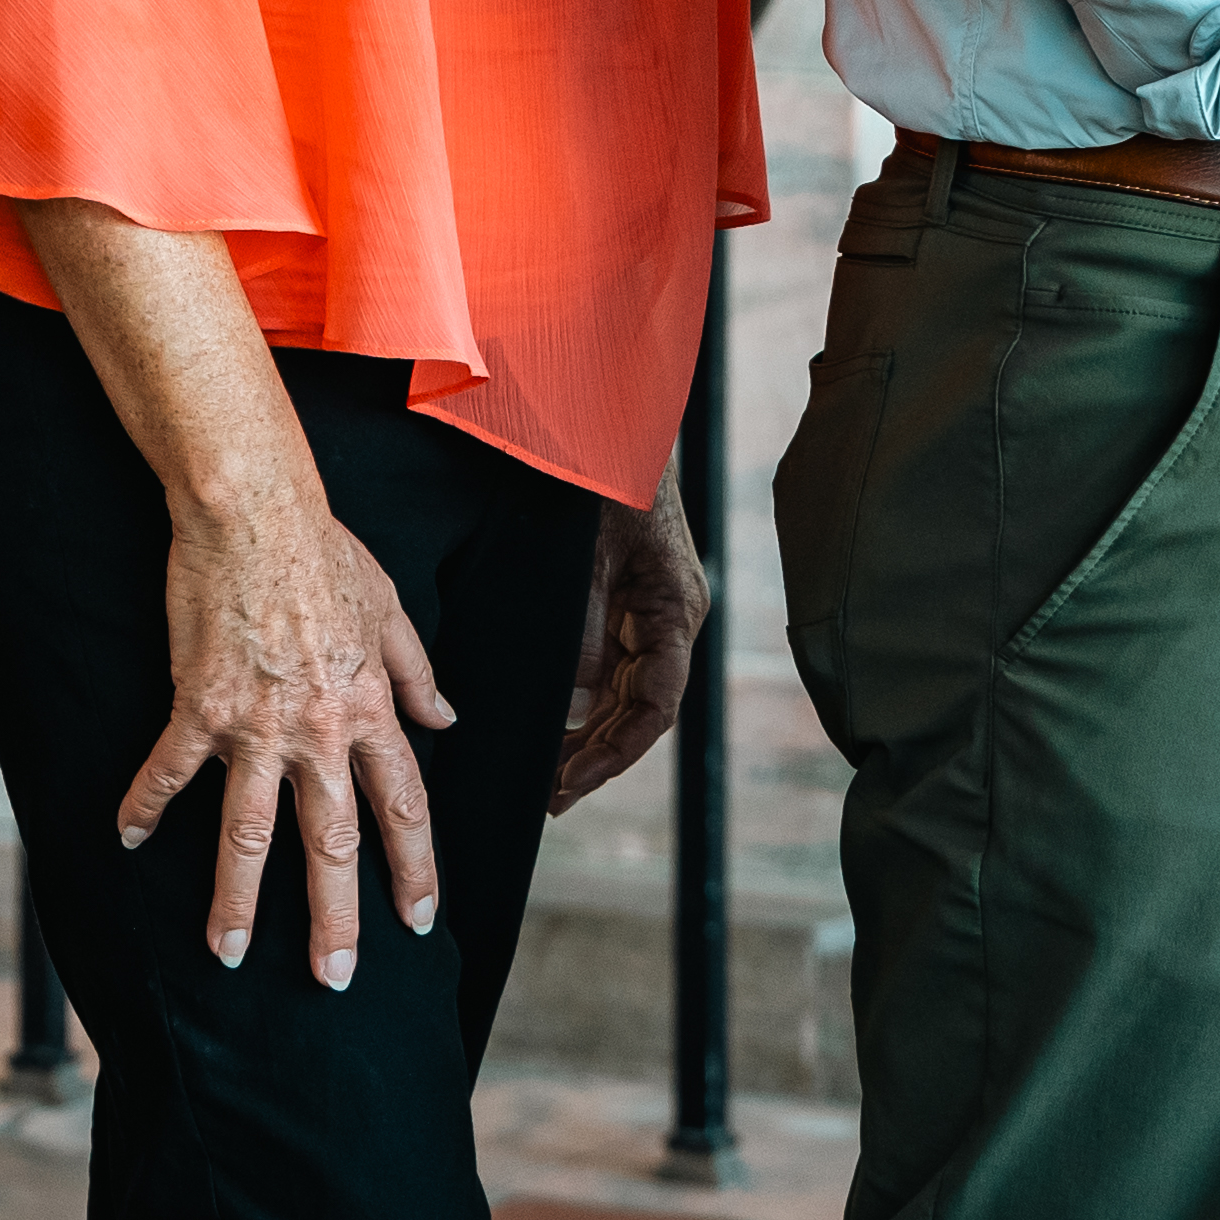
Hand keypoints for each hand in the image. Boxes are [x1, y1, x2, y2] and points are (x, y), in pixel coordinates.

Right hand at [121, 483, 452, 990]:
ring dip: (237, 899)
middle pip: (332, 844)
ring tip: (227, 952)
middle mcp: (319, 731)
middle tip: (332, 978)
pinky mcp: (197, 707)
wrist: (251, 510)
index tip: (416, 920)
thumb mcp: (391, 609)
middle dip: (335, 919)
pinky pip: (169, 772)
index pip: (404, 809)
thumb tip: (445, 719)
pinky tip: (124, 838)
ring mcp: (255, 725)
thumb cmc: (323, 549)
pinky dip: (143, 807)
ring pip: (250, 833)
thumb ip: (416, 675)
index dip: (413, 870)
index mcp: (370, 711)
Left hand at [548, 478, 710, 813]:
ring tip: (545, 777)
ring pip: (622, 695)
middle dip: (595, 757)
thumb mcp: (586, 555)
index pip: (654, 709)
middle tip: (548, 796)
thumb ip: (580, 630)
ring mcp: (648, 614)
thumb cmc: (605, 477)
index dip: (612, 754)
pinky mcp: (624, 604)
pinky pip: (607, 667)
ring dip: (586, 735)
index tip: (567, 784)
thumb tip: (570, 706)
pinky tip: (550, 725)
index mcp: (674, 612)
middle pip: (638, 711)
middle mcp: (668, 621)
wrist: (606, 423)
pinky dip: (580, 700)